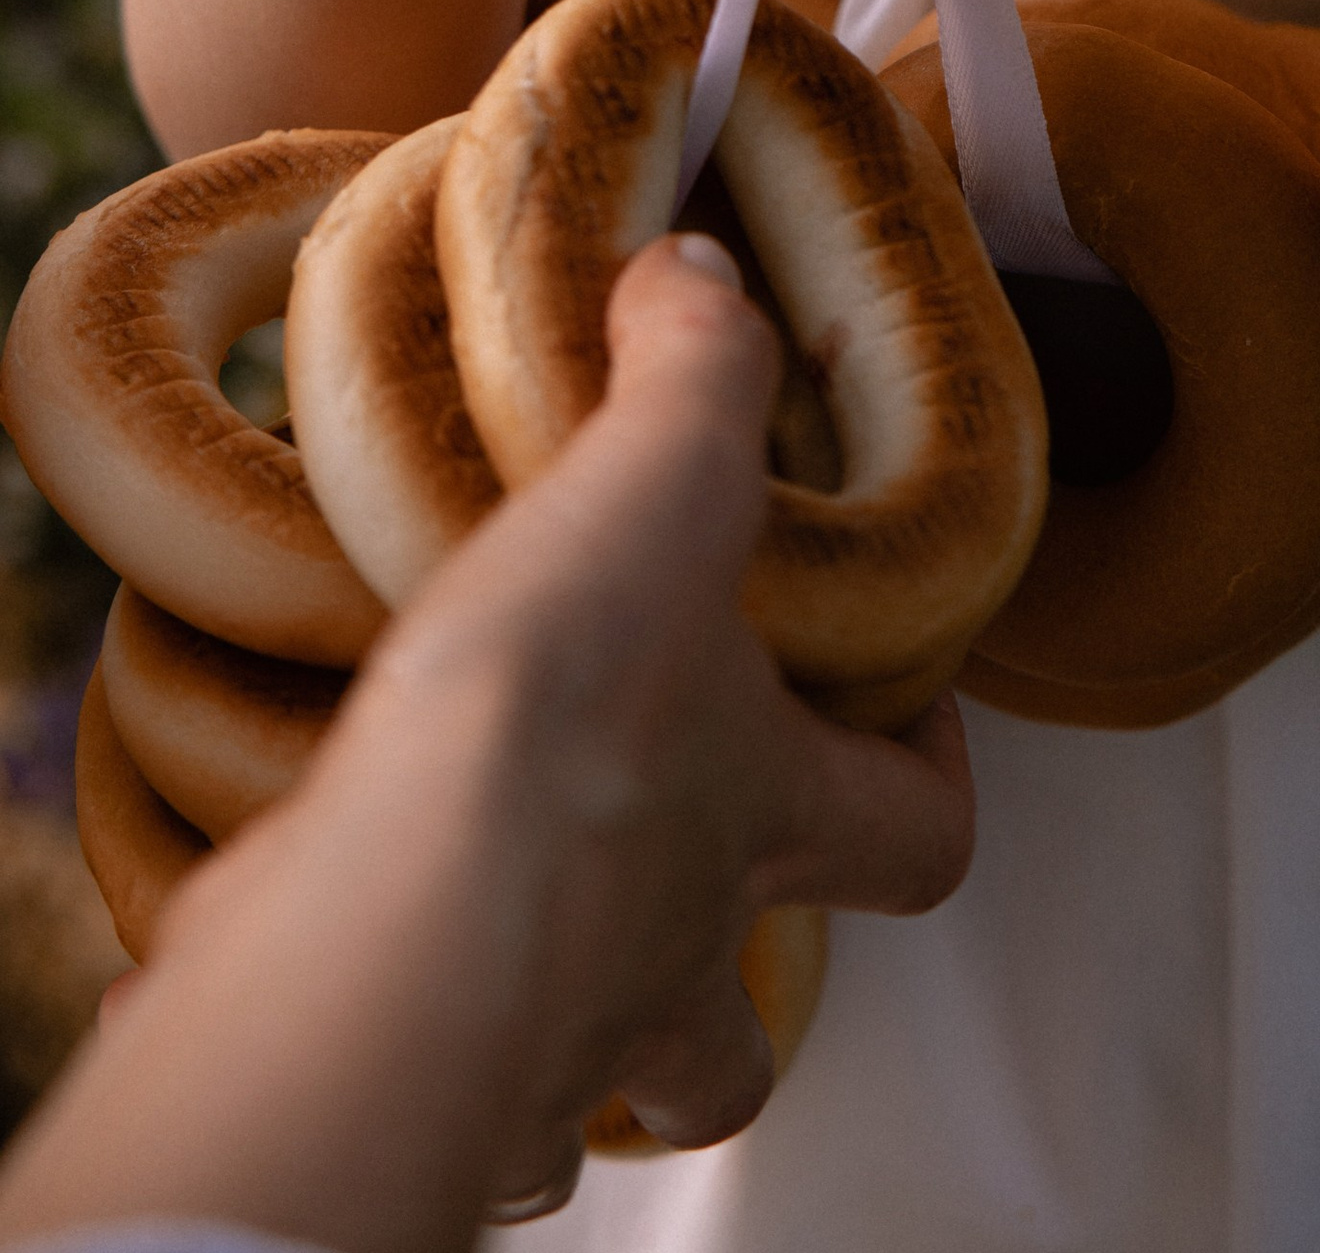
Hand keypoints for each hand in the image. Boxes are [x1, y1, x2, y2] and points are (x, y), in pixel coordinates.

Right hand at [330, 231, 975, 1194]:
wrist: (375, 935)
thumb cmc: (554, 737)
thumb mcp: (653, 490)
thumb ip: (690, 372)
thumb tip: (701, 275)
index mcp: (765, 817)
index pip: (923, 831)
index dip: (933, 778)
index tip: (913, 718)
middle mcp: (668, 959)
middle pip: (741, 1048)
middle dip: (731, 986)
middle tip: (681, 886)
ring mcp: (539, 1043)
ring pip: (586, 1094)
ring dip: (568, 1030)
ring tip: (504, 918)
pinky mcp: (397, 1076)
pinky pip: (416, 1085)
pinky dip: (388, 1014)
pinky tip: (337, 930)